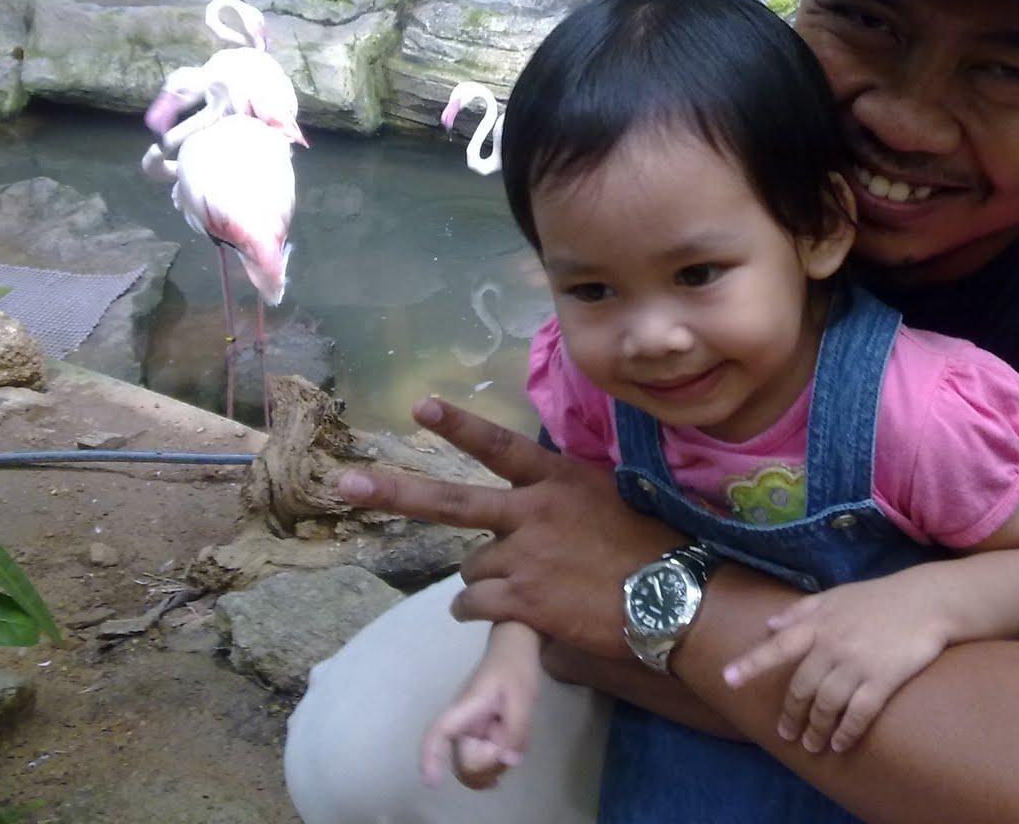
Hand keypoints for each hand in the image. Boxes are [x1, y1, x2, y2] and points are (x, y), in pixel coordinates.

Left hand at [338, 397, 680, 655]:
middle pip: (451, 502)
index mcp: (557, 479)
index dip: (458, 426)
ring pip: (471, 567)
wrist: (673, 597)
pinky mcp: (522, 602)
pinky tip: (509, 611)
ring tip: (525, 584)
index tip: (420, 407)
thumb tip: (534, 498)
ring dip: (486, 577)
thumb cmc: (652, 544)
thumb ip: (565, 492)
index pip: (499, 446)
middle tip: (346, 484)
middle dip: (394, 491)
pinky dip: (480, 610)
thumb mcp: (611, 496)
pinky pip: (475, 605)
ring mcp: (524, 557)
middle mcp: (532, 512)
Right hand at [420, 654, 537, 789]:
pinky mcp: (479, 735)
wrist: (515, 650)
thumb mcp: (522, 696)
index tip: (432, 783)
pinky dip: (494, 765)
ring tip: (514, 746)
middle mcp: (461, 724)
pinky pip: (481, 759)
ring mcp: (469, 731)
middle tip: (512, 750)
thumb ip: (517, 729)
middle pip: (463, 762)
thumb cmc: (514, 668)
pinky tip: (508, 760)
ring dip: (494, 767)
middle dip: (488, 766)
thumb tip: (509, 761)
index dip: (430, 758)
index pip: (438, 733)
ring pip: (473, 766)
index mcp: (465, 710)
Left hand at [720, 573, 949, 754]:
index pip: (777, 647)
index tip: (728, 680)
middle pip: (802, 688)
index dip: (751, 664)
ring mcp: (857, 664)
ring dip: (816, 730)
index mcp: (818, 624)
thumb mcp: (836, 595)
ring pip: (827, 705)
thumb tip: (770, 624)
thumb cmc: (879, 598)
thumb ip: (801, 610)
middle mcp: (832, 645)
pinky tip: (840, 743)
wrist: (926, 601)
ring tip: (813, 745)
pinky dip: (847, 732)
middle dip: (792, 715)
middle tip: (787, 734)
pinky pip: (859, 713)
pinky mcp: (882, 679)